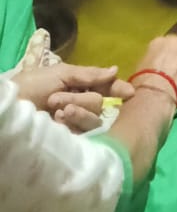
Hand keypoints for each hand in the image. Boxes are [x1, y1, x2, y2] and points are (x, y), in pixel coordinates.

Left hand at [14, 64, 131, 131]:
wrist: (13, 107)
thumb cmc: (31, 86)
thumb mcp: (61, 74)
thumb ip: (90, 74)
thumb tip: (116, 70)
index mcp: (78, 87)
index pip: (104, 88)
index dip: (117, 89)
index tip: (129, 93)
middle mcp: (79, 105)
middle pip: (99, 101)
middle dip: (80, 98)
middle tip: (57, 98)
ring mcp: (74, 124)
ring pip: (93, 116)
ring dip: (77, 109)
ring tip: (57, 110)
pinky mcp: (71, 141)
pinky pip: (85, 131)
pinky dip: (73, 122)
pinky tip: (58, 121)